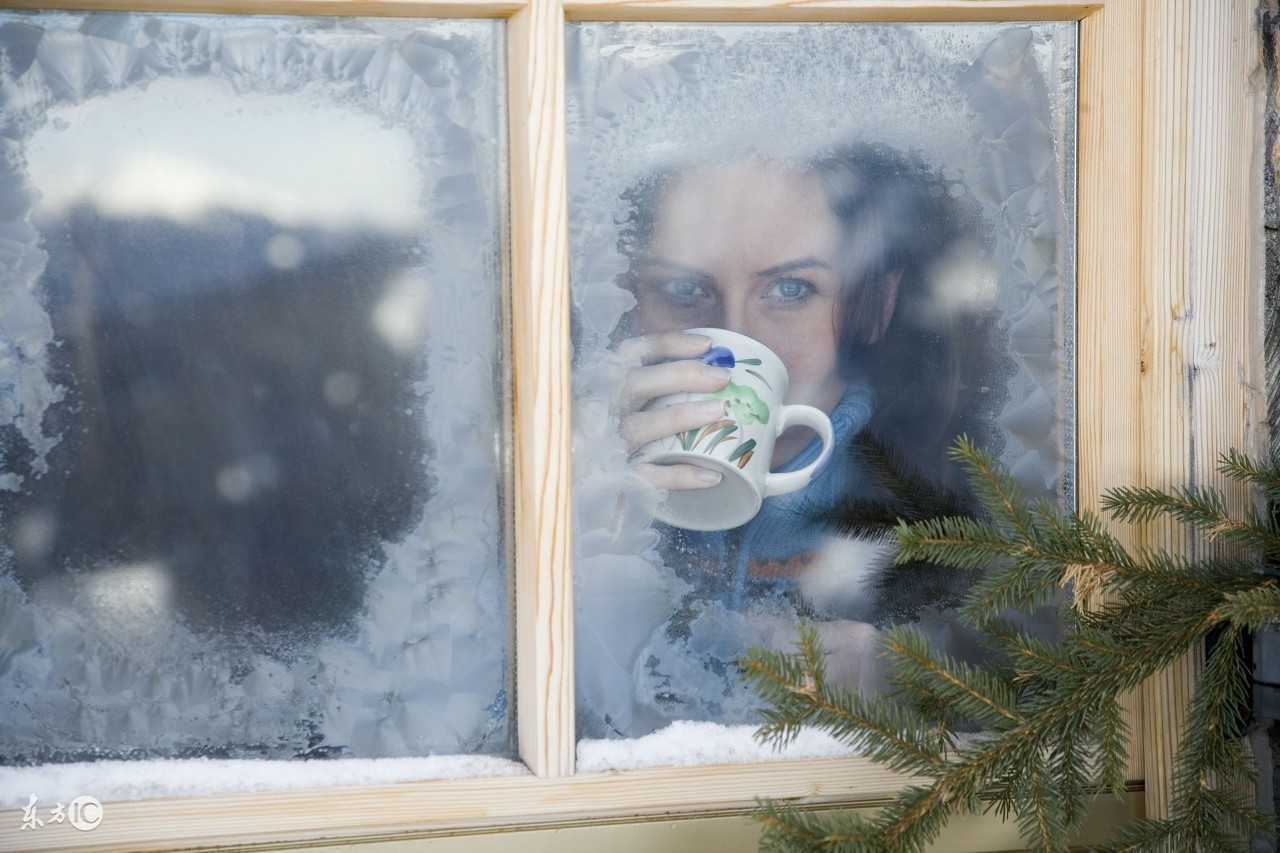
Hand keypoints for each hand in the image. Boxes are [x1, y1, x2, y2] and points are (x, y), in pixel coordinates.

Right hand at [616, 330, 732, 490]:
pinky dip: (680, 476)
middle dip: (682, 374)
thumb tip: (710, 376)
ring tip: (718, 411)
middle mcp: (602, 409)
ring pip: (640, 426)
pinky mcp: (613, 478)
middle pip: (637, 383)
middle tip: (723, 377)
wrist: (570, 483)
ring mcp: (607, 444)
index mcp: (604, 384)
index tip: (707, 345)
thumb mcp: (619, 402)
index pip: (632, 353)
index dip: (669, 344)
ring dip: (680, 416)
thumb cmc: (608, 433)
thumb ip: (651, 387)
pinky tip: (711, 476)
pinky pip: (648, 477)